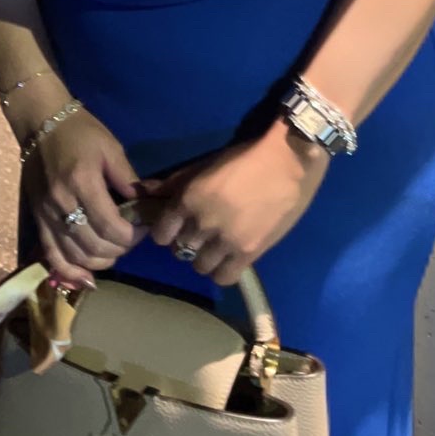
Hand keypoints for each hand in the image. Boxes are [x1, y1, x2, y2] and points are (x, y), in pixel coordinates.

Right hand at [25, 108, 143, 289]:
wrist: (40, 123)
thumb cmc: (80, 131)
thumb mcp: (111, 148)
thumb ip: (127, 179)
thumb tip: (145, 205)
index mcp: (82, 183)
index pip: (110, 226)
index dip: (132, 236)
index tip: (145, 228)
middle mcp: (62, 204)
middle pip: (94, 246)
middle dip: (120, 249)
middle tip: (132, 238)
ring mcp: (46, 215)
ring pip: (75, 256)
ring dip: (100, 261)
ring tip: (115, 250)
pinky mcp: (38, 220)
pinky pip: (52, 256)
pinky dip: (70, 272)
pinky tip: (87, 278)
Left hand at [140, 123, 330, 285]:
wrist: (290, 161)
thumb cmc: (246, 158)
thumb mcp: (206, 165)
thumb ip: (175, 183)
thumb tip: (144, 192)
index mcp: (190, 198)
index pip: (161, 233)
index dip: (167, 232)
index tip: (176, 227)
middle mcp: (203, 223)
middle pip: (180, 250)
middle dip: (186, 243)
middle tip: (200, 234)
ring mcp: (226, 240)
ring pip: (200, 266)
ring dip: (204, 258)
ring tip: (217, 246)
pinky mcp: (249, 253)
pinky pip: (223, 277)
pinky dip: (222, 271)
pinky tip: (229, 258)